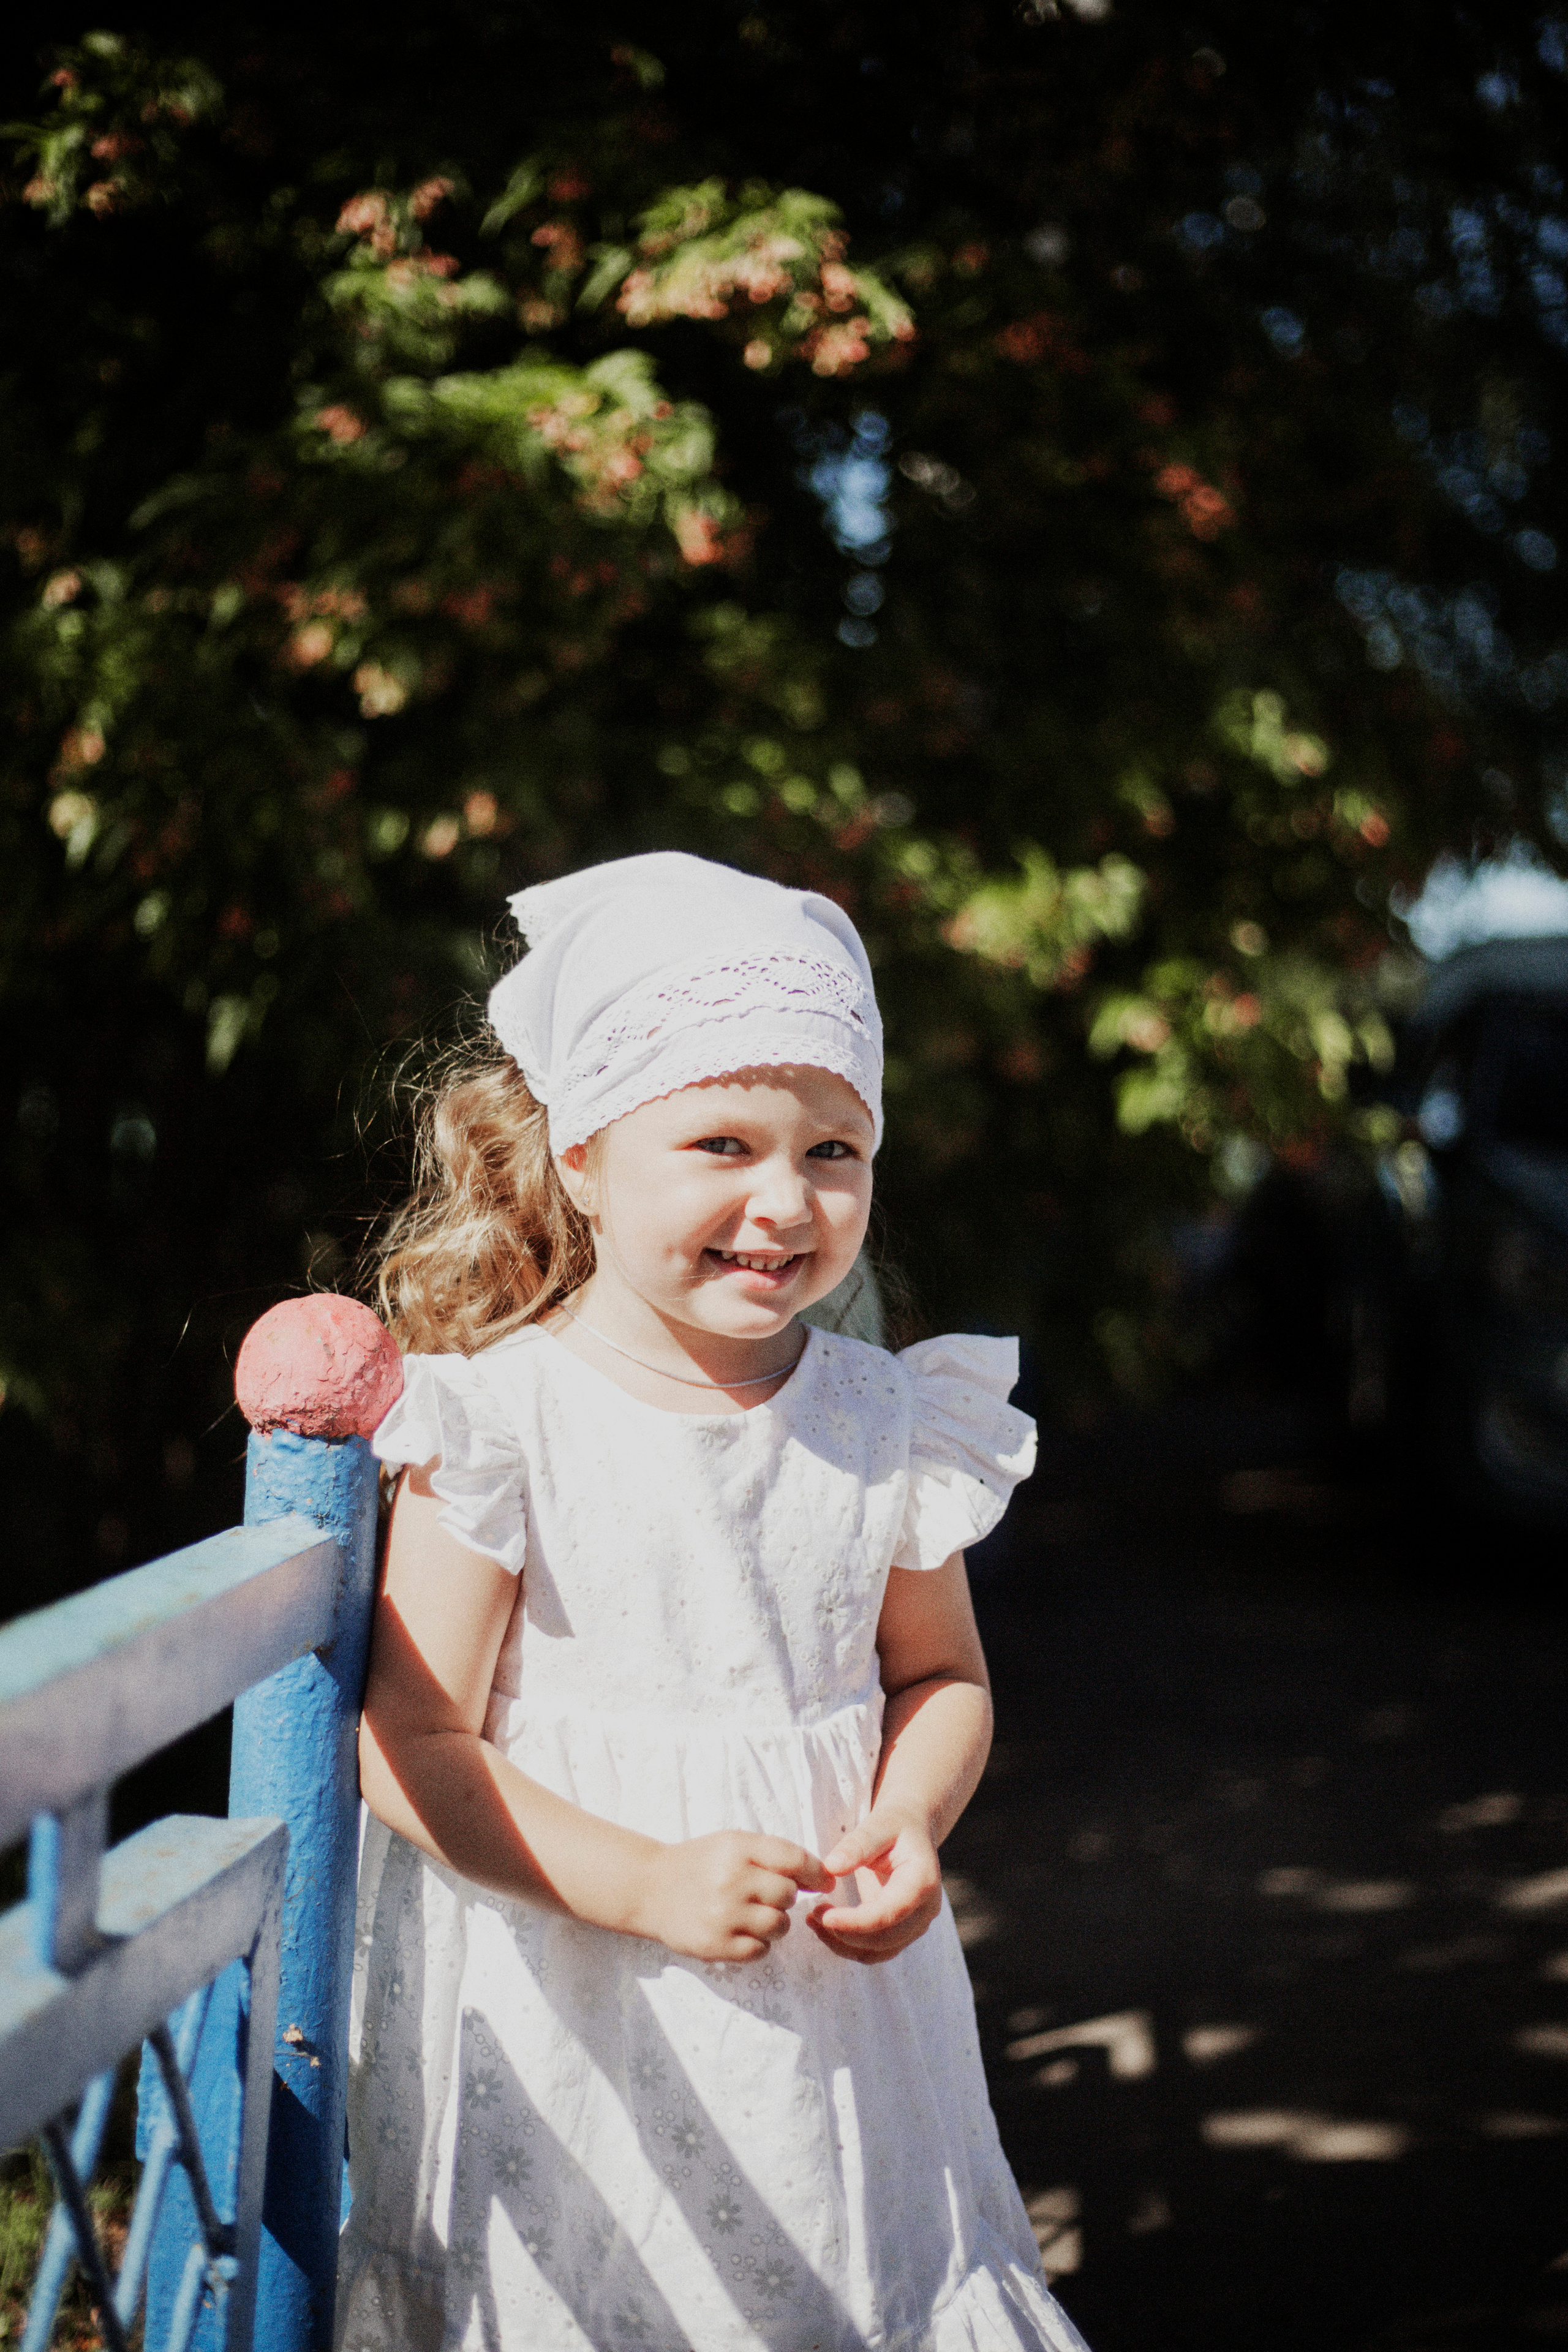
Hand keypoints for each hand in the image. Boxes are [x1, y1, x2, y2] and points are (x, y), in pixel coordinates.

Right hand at [634, 1831, 832, 1963]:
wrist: (650, 1888)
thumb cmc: (699, 1863)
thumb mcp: (732, 1844)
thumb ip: (774, 1855)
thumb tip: (823, 1877)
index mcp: (738, 1849)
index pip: (794, 1859)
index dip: (815, 1872)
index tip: (823, 1881)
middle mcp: (731, 1880)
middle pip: (788, 1895)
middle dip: (783, 1898)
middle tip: (763, 1896)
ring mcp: (723, 1915)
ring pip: (779, 1926)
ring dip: (774, 1922)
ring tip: (751, 1914)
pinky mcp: (715, 1945)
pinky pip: (760, 1950)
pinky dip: (757, 1943)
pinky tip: (740, 1931)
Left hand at [808, 1808, 943, 1963]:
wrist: (912, 1829)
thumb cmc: (896, 1824)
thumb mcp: (879, 1824)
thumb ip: (858, 1845)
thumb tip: (831, 1867)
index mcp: (923, 1882)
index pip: (889, 1913)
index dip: (856, 1921)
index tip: (825, 1916)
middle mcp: (925, 1909)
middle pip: (885, 1940)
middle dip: (846, 1934)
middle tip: (813, 1915)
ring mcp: (915, 1924)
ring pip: (879, 1952)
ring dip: (844, 1944)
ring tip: (814, 1921)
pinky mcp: (901, 1930)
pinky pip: (875, 1950)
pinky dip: (849, 1944)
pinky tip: (825, 1925)